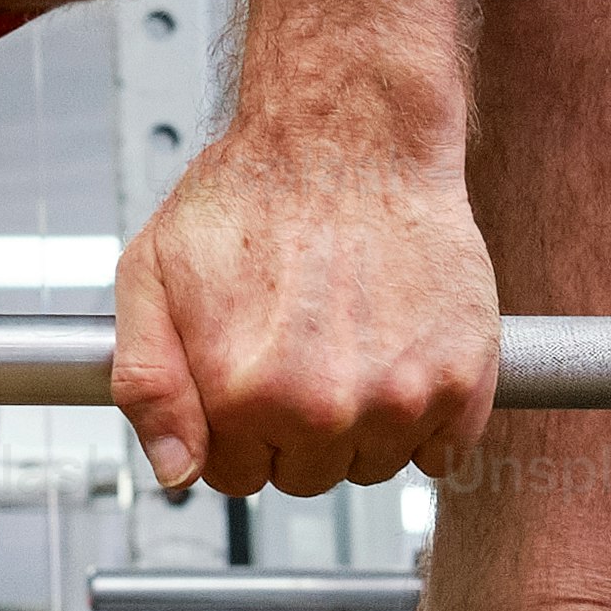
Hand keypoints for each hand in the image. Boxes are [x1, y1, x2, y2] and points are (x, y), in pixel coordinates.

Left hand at [110, 120, 496, 497]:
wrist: (349, 134)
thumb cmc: (251, 192)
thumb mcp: (151, 272)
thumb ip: (148, 383)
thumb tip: (176, 473)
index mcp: (241, 393)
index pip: (234, 476)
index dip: (236, 428)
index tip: (249, 380)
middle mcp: (320, 409)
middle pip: (306, 476)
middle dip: (295, 427)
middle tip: (299, 348)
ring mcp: (399, 399)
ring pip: (374, 464)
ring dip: (361, 423)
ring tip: (348, 341)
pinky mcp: (462, 378)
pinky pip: (444, 451)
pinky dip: (428, 418)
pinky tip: (400, 354)